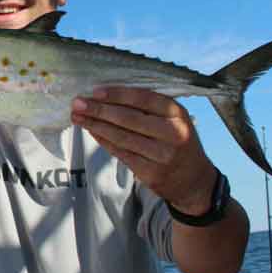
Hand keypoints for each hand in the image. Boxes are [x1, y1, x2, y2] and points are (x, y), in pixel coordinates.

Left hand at [71, 87, 216, 212]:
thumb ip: (149, 107)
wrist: (194, 181)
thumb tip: (108, 95)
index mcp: (178, 114)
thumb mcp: (174, 119)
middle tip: (77, 103)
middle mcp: (172, 133)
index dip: (117, 95)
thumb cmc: (177, 141)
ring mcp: (162, 155)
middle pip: (128, 118)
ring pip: (121, 137)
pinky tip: (91, 131)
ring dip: (95, 125)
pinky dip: (103, 141)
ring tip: (77, 117)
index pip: (144, 99)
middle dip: (99, 110)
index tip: (94, 91)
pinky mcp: (151, 173)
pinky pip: (121, 153)